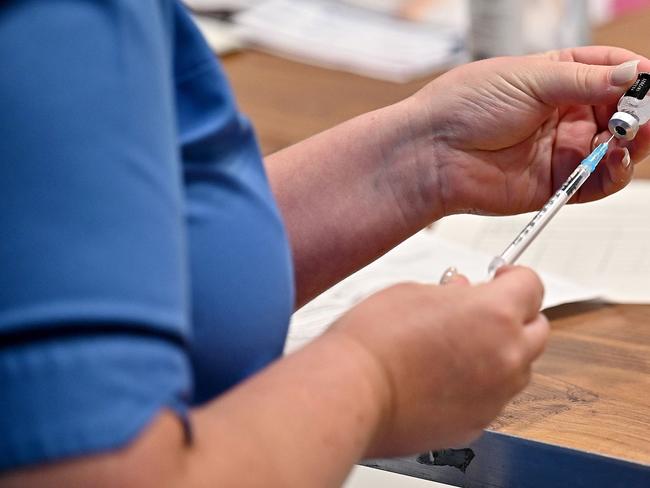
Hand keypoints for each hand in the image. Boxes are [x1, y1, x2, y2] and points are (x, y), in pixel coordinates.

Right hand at [328, 266, 547, 455]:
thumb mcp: (412, 293)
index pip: (532, 285)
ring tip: (456, 345)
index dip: (515, 276)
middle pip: (537, 329)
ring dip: (500, 351)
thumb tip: (461, 293)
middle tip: (482, 310)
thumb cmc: (373, 342)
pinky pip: (492, 396)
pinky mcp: (477, 423)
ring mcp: (495, 394)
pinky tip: (442, 376)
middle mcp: (506, 356)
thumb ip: (450, 292)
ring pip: (518, 367)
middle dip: (515, 316)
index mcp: (494, 314)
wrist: (352, 392)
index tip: (503, 277)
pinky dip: (479, 384)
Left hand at [409, 47, 649, 215]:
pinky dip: (615, 171)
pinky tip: (615, 158)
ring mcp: (561, 150)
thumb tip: (637, 72)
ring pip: (619, 147)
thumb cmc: (464, 106)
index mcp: (558, 79)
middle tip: (644, 112)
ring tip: (630, 133)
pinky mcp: (555, 183)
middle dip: (641, 111)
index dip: (638, 75)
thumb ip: (586, 79)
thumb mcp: (529, 77)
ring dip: (634, 141)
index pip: (614, 71)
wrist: (432, 152)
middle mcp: (564, 114)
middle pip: (623, 112)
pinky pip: (599, 181)